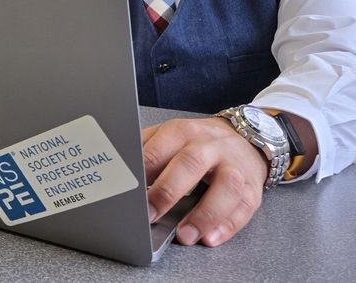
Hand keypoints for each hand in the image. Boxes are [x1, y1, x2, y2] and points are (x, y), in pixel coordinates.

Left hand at [142, 117, 267, 246]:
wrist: (245, 135)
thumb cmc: (198, 141)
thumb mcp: (170, 136)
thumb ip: (145, 149)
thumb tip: (117, 166)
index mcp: (182, 132)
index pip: (158, 150)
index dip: (143, 173)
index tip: (130, 195)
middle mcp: (210, 146)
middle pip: (190, 164)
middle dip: (168, 191)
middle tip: (151, 215)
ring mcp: (234, 166)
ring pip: (225, 188)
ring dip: (204, 214)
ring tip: (184, 235)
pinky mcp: (252, 188)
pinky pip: (243, 208)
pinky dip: (227, 226)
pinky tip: (210, 238)